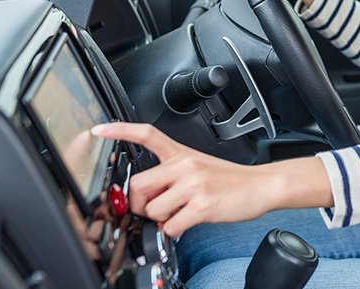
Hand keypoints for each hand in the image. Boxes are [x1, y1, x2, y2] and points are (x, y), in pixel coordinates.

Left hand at [91, 123, 331, 237]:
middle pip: (138, 186)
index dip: (119, 131)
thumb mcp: (198, 166)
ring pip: (153, 210)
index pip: (146, 134)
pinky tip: (188, 223)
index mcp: (180, 153)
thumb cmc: (228, 180)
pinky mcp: (202, 204)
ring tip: (179, 214)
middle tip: (154, 209)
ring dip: (161, 220)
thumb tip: (145, 196)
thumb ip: (170, 175)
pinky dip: (175, 230)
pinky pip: (171, 226)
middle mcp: (184, 165)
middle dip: (140, 205)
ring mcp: (193, 184)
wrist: (260, 186)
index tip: (99, 129)